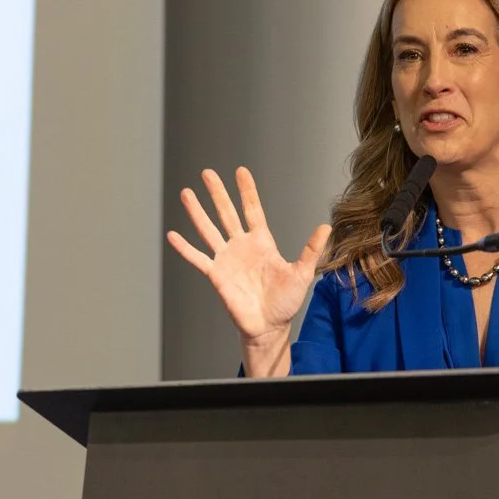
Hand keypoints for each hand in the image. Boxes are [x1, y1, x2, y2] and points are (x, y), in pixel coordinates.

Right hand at [167, 167, 330, 344]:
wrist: (269, 327)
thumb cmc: (285, 302)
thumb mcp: (302, 274)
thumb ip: (311, 250)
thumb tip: (326, 227)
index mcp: (262, 243)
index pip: (252, 210)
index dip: (247, 191)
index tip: (240, 171)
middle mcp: (241, 247)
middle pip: (227, 214)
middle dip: (217, 193)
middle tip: (207, 173)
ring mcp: (227, 260)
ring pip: (208, 230)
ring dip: (197, 212)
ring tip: (186, 193)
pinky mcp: (216, 276)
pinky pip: (197, 259)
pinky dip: (184, 248)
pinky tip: (172, 235)